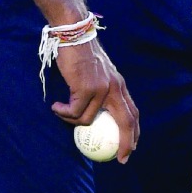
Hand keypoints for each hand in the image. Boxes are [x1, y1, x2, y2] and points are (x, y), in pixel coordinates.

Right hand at [51, 39, 139, 163]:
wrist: (74, 34)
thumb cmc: (82, 54)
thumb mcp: (98, 73)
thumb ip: (101, 90)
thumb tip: (95, 115)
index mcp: (119, 84)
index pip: (133, 112)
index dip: (135, 132)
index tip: (132, 148)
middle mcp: (114, 87)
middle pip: (126, 121)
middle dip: (127, 143)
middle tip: (120, 158)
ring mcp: (101, 88)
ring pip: (89, 119)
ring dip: (73, 121)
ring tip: (61, 112)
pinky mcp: (86, 88)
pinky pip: (74, 112)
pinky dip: (64, 112)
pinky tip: (56, 106)